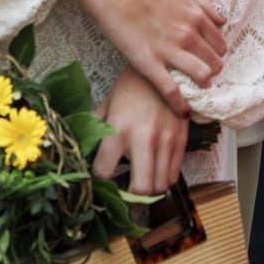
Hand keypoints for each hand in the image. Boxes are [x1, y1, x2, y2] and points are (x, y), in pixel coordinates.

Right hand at [44, 0, 225, 109]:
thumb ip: (203, 3)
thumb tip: (222, 21)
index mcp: (196, 16)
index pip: (220, 43)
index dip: (218, 53)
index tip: (213, 58)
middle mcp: (188, 34)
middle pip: (214, 60)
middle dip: (214, 69)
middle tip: (208, 75)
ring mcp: (169, 50)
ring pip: (201, 75)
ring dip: (203, 83)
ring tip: (199, 88)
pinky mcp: (148, 63)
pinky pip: (171, 90)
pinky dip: (180, 103)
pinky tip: (183, 111)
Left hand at [91, 71, 188, 196]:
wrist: (167, 67)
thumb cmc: (132, 86)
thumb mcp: (107, 105)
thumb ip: (96, 129)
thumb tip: (83, 148)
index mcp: (118, 130)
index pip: (103, 172)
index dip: (99, 177)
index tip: (102, 174)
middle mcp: (142, 139)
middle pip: (140, 188)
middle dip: (131, 196)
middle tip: (126, 191)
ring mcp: (165, 141)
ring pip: (160, 185)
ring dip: (150, 189)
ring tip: (143, 181)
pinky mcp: (181, 139)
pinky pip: (175, 172)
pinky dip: (165, 178)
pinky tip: (157, 171)